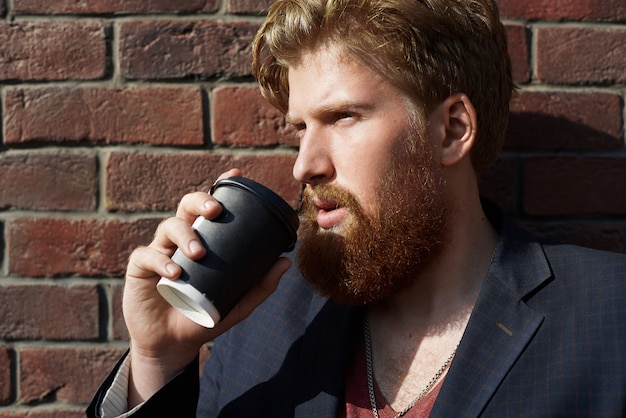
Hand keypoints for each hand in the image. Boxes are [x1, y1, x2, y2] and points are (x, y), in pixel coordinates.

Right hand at [122, 168, 291, 405]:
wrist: (174, 344)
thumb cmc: (205, 317)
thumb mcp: (238, 304)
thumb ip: (261, 286)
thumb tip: (285, 261)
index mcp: (204, 239)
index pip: (210, 207)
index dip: (220, 187)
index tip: (234, 176)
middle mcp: (181, 239)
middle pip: (187, 207)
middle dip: (200, 201)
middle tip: (215, 210)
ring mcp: (159, 251)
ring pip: (168, 226)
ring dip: (185, 234)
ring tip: (199, 252)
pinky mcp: (140, 269)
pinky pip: (147, 256)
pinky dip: (161, 261)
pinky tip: (175, 272)